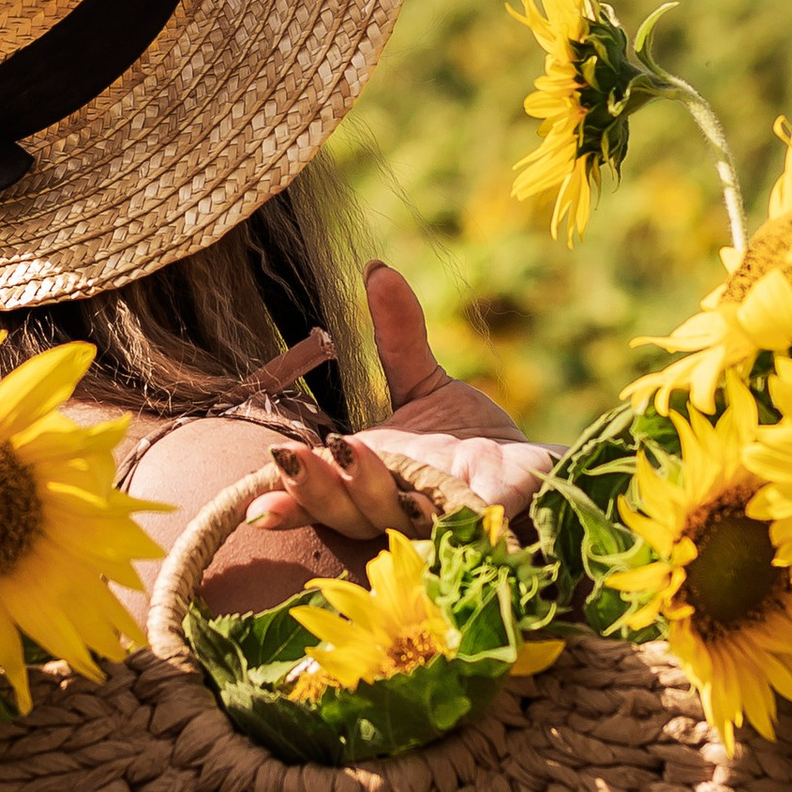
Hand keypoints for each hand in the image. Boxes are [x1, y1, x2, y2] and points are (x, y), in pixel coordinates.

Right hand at [243, 266, 558, 541]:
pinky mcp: (490, 515)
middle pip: (351, 514)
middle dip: (324, 489)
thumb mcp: (423, 383)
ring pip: (396, 520)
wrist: (530, 463)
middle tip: (302, 455)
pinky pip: (467, 522)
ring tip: (353, 452)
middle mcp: (399, 509)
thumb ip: (398, 336)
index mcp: (370, 483)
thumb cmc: (465, 437)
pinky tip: (440, 504)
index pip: (322, 499)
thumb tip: (376, 269)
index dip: (292, 500)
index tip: (261, 493)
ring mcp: (443, 518)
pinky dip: (453, 518)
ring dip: (370, 493)